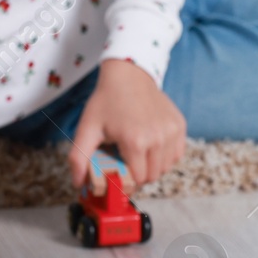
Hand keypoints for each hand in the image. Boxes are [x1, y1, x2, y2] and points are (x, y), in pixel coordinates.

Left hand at [71, 58, 185, 189]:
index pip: (138, 180)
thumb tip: (77, 183)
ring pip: (166, 167)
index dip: (127, 180)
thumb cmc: (107, 101)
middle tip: (127, 159)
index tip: (119, 170)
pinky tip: (153, 144)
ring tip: (139, 151)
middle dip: (139, 174)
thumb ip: (79, 158)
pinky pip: (177, 153)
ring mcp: (172, 131)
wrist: (128, 74)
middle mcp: (158, 138)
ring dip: (153, 165)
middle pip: (153, 176)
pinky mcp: (180, 125)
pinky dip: (166, 155)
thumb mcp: (87, 128)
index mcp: (135, 142)